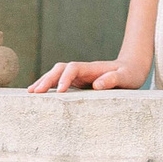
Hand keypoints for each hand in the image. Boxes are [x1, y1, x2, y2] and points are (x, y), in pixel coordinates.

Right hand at [29, 59, 143, 91]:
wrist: (132, 68)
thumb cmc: (130, 73)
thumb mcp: (126, 77)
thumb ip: (113, 79)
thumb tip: (97, 85)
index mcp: (92, 68)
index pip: (73, 69)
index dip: (65, 78)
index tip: (59, 92)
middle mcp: (83, 70)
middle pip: (60, 69)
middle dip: (47, 79)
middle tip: (35, 92)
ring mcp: (79, 75)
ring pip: (57, 74)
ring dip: (44, 81)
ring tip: (30, 93)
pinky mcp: (78, 82)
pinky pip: (60, 82)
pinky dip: (49, 86)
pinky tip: (38, 94)